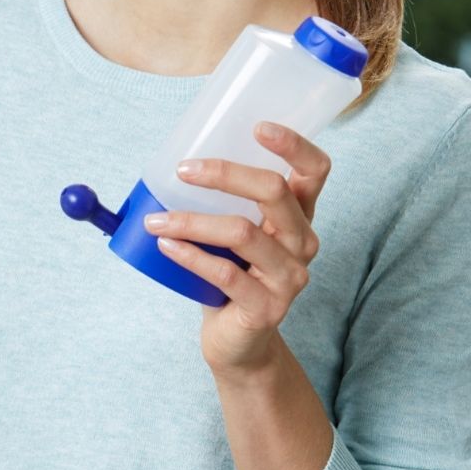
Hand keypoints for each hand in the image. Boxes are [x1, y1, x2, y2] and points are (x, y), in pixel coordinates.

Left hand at [142, 121, 330, 379]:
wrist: (239, 342)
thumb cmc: (232, 273)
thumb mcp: (234, 231)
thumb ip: (222, 199)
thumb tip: (173, 160)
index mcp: (299, 214)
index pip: (315, 170)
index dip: (294, 145)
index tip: (258, 127)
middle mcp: (303, 242)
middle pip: (274, 191)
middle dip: (225, 173)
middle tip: (183, 169)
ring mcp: (289, 277)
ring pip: (242, 232)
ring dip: (192, 221)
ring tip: (156, 219)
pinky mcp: (266, 308)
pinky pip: (225, 273)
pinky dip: (190, 255)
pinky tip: (165, 245)